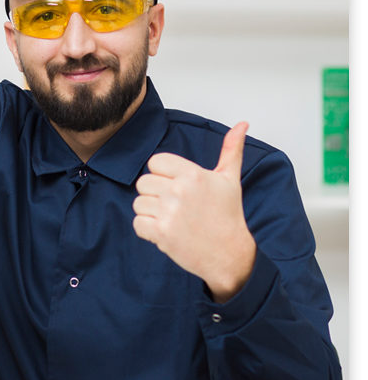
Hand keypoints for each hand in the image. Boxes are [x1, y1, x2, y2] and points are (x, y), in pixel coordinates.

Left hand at [132, 122, 256, 302]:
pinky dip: (147, 229)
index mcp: (192, 174)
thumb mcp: (230, 179)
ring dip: (150, 212)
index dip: (162, 174)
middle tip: (174, 205)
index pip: (155, 162)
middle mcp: (178, 191)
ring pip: (138, 203)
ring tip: (171, 219)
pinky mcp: (160, 233)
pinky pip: (137, 223)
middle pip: (143, 182)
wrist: (229, 254)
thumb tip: (241, 125)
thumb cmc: (228, 216)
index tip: (175, 185)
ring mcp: (168, 213)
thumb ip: (231, 150)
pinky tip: (166, 231)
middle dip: (155, 194)